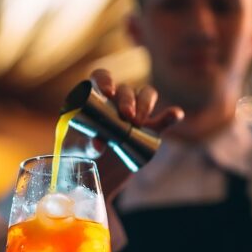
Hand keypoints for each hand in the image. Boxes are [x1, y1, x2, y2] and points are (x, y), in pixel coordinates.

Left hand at [88, 69, 183, 200]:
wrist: (95, 174)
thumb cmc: (78, 156)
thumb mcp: (76, 151)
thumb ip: (85, 145)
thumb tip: (98, 143)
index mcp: (95, 98)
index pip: (101, 77)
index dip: (105, 80)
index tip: (107, 92)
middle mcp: (116, 101)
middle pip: (126, 89)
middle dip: (128, 99)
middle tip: (127, 116)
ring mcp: (134, 114)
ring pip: (146, 95)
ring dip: (145, 104)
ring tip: (138, 123)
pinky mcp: (149, 130)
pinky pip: (163, 119)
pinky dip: (171, 115)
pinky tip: (175, 115)